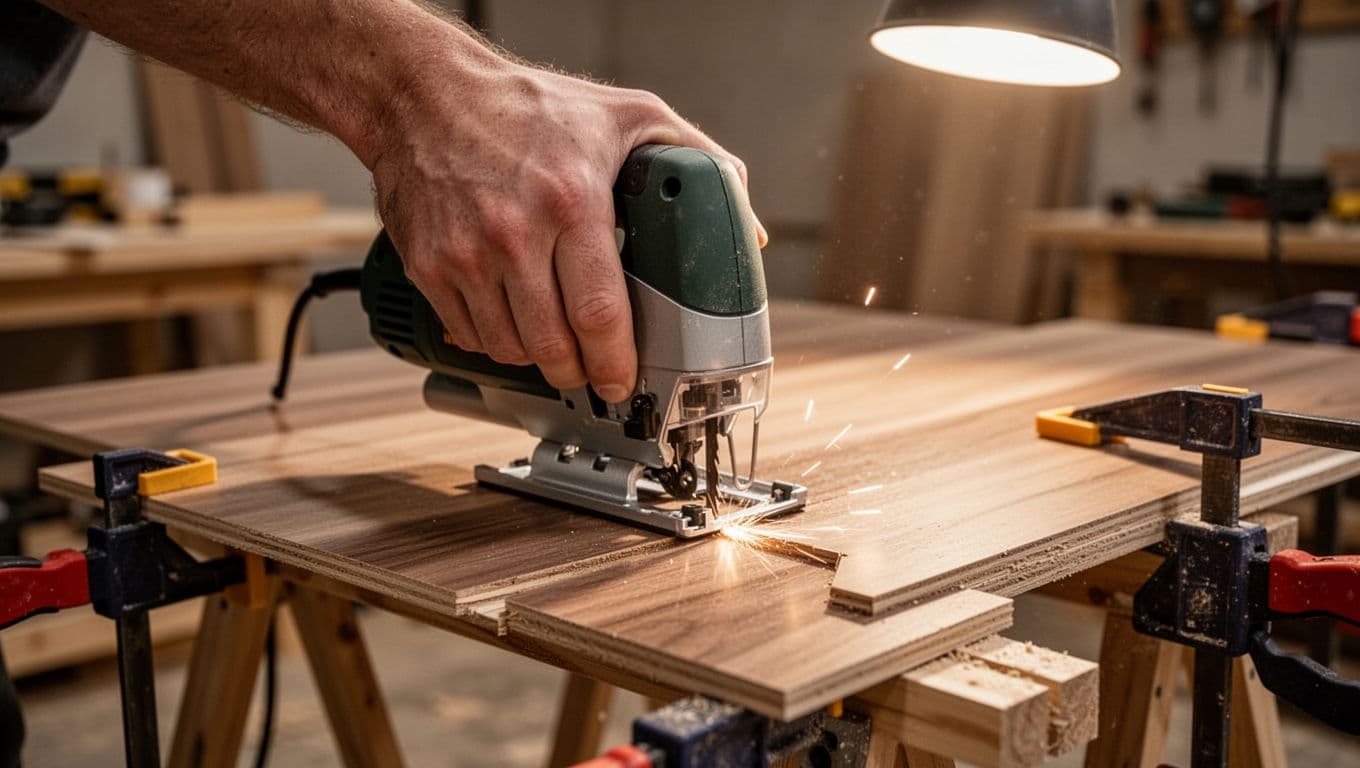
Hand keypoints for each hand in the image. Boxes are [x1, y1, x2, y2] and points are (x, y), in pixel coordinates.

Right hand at [370, 59, 765, 402]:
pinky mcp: (429, 266)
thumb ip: (697, 160)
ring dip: (538, 359)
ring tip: (554, 342)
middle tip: (593, 374)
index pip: (600, 312)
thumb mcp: (627, 114)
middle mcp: (514, 233)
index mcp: (572, 200)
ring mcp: (465, 254)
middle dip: (580, 373)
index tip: (626, 382)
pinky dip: (495, 341)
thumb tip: (748, 225)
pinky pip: (470, 334)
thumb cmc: (527, 105)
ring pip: (511, 349)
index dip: (617, 362)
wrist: (423, 94)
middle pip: (553, 346)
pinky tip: (512, 320)